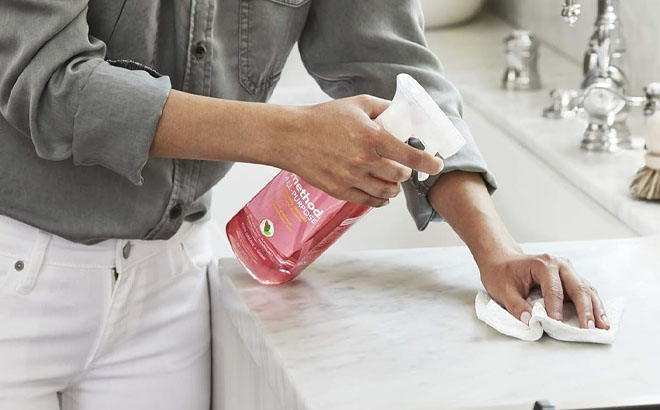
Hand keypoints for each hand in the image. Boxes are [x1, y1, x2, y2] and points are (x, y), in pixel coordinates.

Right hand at [273, 95, 443, 207]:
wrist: (291, 136)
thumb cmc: (323, 118)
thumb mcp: (357, 104)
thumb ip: (383, 108)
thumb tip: (403, 114)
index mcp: (372, 138)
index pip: (410, 156)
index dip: (429, 163)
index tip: (437, 165)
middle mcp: (364, 161)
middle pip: (400, 177)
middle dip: (407, 174)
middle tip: (405, 168)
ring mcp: (351, 178)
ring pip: (386, 193)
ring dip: (394, 188)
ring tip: (393, 182)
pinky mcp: (339, 190)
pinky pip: (367, 202)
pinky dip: (379, 200)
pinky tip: (381, 195)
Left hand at [478, 251, 609, 329]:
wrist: (502, 261)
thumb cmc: (502, 274)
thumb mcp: (503, 290)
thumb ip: (516, 306)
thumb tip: (530, 322)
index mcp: (544, 264)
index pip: (554, 290)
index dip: (556, 309)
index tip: (557, 324)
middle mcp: (561, 265)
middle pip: (578, 288)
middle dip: (585, 310)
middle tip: (589, 329)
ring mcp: (568, 271)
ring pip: (587, 290)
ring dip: (596, 309)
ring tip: (603, 327)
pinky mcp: (571, 279)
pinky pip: (586, 292)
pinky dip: (594, 306)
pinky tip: (601, 319)